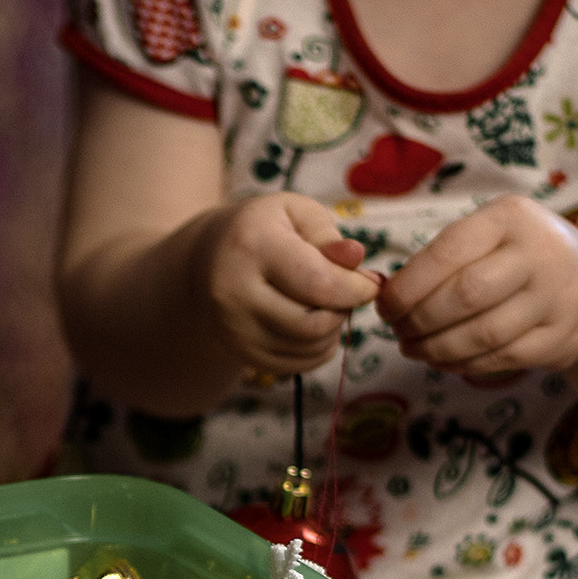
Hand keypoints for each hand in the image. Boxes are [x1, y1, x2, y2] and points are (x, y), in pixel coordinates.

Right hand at [193, 192, 380, 375]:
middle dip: (343, 311)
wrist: (206, 261)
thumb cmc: (262, 229)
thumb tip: (356, 260)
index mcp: (253, 247)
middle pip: (313, 324)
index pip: (318, 283)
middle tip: (347, 294)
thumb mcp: (295, 213)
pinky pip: (294, 365)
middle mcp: (235, 292)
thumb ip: (328, 235)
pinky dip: (316, 351)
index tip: (371, 284)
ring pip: (306, 348)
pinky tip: (314, 327)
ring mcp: (233, 329)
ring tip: (329, 306)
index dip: (356, 289)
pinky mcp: (238, 352)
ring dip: (332, 332)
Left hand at [376, 195, 577, 376]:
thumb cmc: (518, 257)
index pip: (448, 252)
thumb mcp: (491, 235)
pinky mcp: (561, 338)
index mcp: (512, 217)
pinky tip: (441, 359)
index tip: (384, 306)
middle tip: (397, 331)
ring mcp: (556, 298)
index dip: (408, 286)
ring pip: (481, 334)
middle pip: (464, 296)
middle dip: (419, 320)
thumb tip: (385, 294)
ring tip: (412, 349)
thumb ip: (443, 257)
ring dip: (435, 348)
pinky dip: (461, 364)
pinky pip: (499, 359)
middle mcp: (541, 253)